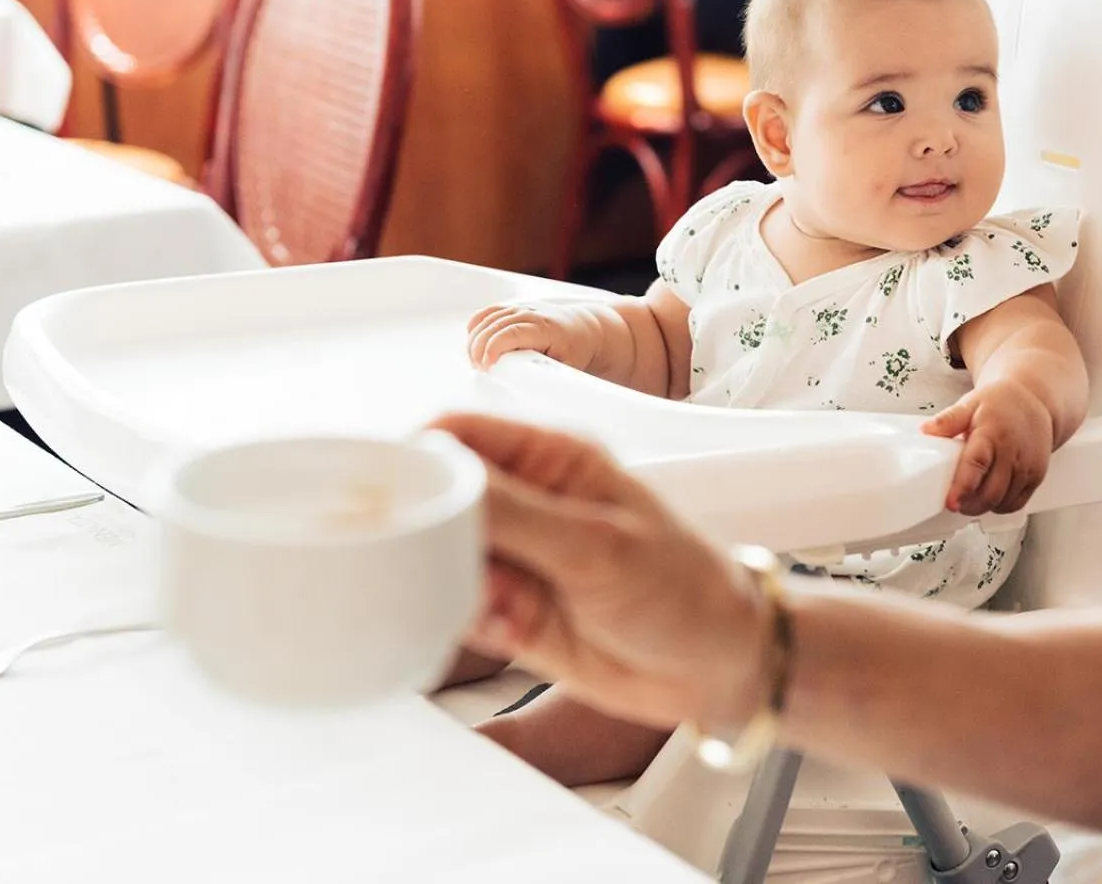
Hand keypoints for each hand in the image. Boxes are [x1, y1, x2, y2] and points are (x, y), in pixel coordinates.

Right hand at [430, 413, 770, 730]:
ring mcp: (513, 556)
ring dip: (446, 583)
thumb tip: (441, 481)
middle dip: (423, 533)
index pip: (457, 435)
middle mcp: (523, 501)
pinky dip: (463, 621)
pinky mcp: (507, 609)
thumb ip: (516, 515)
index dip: (412, 457)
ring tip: (498, 606)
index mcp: (549, 459)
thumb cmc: (684, 588)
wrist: (717, 667)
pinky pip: (452, 605)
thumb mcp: (598, 546)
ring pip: (436, 556)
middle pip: (433, 496)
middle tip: (436, 564)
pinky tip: (508, 631)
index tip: (385, 495)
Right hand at [466, 302, 601, 372]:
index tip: (486, 366)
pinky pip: (488, 312)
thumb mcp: (567, 367)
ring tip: (475, 361)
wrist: (586, 329)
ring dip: (475, 339)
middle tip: (479, 369)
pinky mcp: (514, 308)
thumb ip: (549, 378)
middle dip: (479, 348)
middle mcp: (531, 313)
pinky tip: (473, 341)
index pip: (511, 333)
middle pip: (494, 325)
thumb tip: (534, 396)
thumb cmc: (577, 349)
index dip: (494, 347)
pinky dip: (476, 325)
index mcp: (545, 328)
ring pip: (488, 318)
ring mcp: (521, 308)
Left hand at [922, 379, 1054, 515]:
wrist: (1034, 400)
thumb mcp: (970, 404)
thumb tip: (926, 430)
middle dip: (969, 505)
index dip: (963, 487)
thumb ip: (948, 420)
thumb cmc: (1000, 403)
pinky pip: (1018, 502)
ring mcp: (1028, 466)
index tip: (951, 502)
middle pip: (991, 492)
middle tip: (955, 503)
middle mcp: (1012, 452)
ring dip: (984, 507)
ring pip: (1004, 501)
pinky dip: (1001, 507)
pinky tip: (990, 499)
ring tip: (969, 501)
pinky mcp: (1037, 475)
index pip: (977, 464)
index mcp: (992, 433)